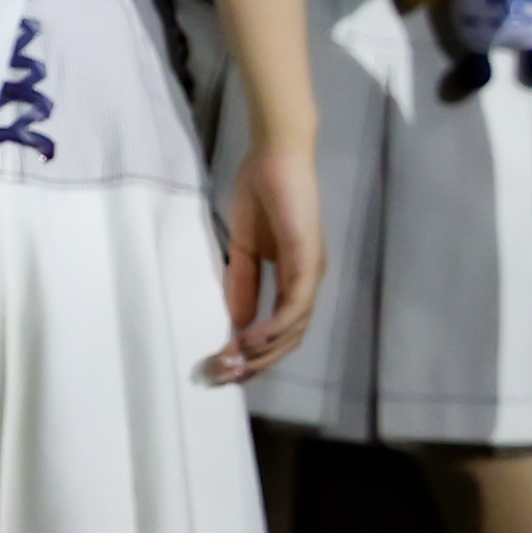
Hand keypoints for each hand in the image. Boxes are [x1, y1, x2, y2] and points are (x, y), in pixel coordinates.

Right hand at [209, 143, 321, 382]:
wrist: (275, 156)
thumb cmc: (261, 193)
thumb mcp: (245, 248)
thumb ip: (243, 283)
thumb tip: (236, 323)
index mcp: (296, 279)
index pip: (281, 330)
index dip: (255, 353)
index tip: (222, 367)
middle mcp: (308, 283)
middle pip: (289, 340)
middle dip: (256, 364)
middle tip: (221, 376)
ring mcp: (311, 274)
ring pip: (293, 331)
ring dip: (262, 353)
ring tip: (229, 363)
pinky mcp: (307, 262)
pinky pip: (294, 307)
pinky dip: (272, 328)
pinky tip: (246, 339)